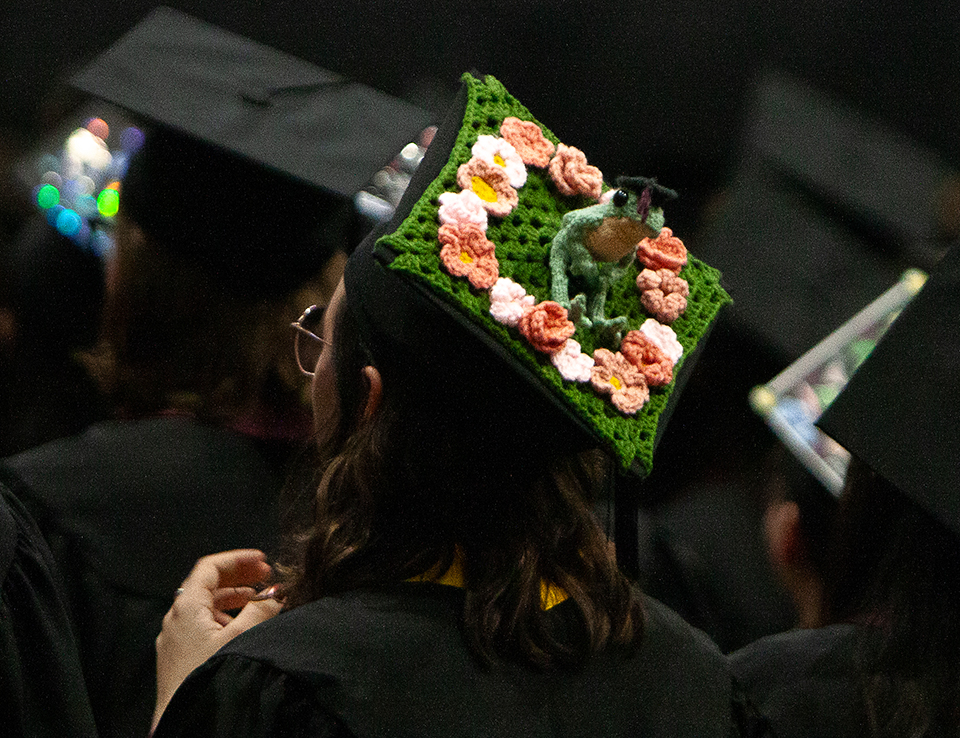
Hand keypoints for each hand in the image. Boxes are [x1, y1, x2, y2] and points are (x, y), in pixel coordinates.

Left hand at [152, 549, 282, 730]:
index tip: (264, 561)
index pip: (210, 566)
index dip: (239, 559)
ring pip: (206, 606)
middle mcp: (175, 618)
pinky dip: (225, 617)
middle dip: (240, 577)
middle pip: (208, 584)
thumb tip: (278, 593)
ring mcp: (176, 639)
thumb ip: (263, 609)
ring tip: (261, 602)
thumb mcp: (243, 637)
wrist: (186, 723)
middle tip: (268, 577)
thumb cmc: (209, 677)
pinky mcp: (179, 657)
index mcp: (186, 606)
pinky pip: (202, 624)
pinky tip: (243, 628)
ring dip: (235, 598)